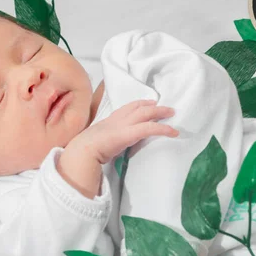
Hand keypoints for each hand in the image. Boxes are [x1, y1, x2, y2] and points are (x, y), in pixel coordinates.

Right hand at [57, 100, 177, 197]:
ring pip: (146, 114)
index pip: (126, 108)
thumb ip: (104, 142)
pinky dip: (164, 129)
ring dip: (161, 112)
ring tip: (172, 114)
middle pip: (138, 108)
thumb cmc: (85, 151)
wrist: (82, 152)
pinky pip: (151, 128)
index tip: (148, 103)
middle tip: (165, 107)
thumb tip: (108, 149)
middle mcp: (117, 120)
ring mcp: (123, 125)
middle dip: (152, 106)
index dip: (138, 104)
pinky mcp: (129, 133)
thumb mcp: (96, 142)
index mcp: (108, 122)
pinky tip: (173, 132)